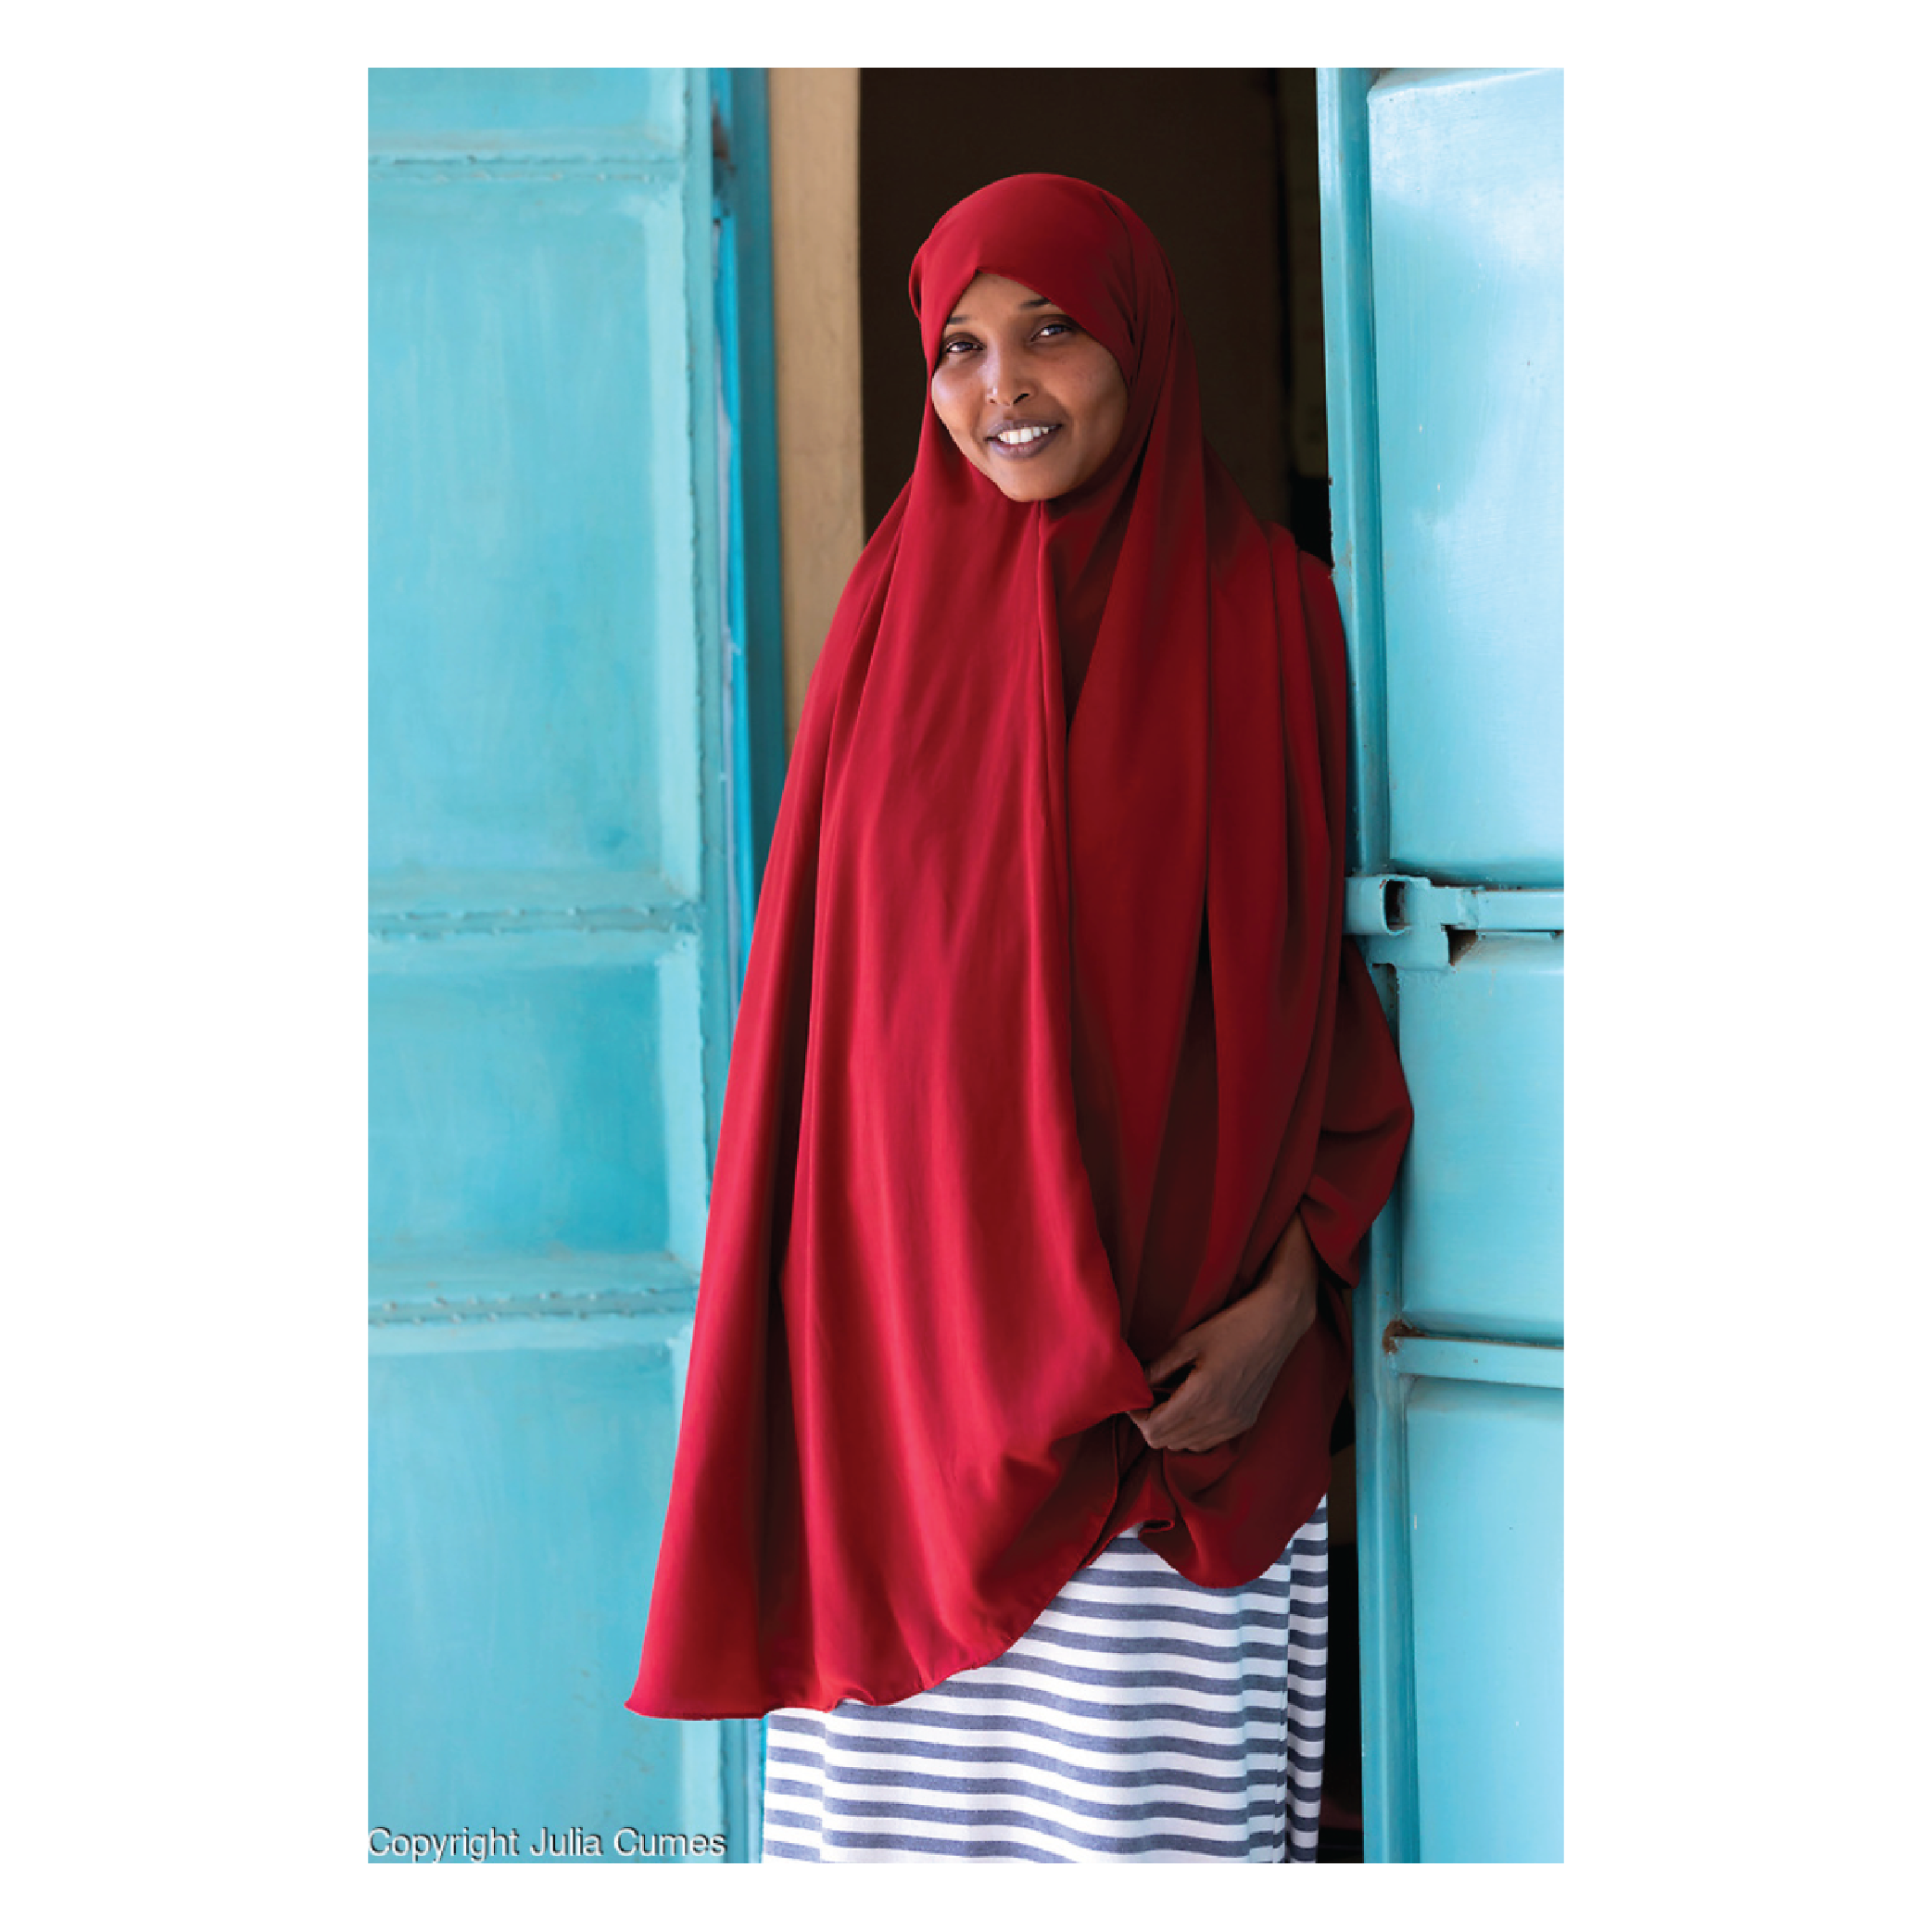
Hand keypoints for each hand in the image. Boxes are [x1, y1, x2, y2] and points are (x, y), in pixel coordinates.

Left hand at [1126, 1214, 1321, 1454]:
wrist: (1277, 1325)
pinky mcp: (1245, 1422)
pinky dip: (1192, 1432)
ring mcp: (1234, 1424)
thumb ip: (1159, 1366)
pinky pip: (1207, 1441)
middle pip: (1167, 1441)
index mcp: (1202, 1397)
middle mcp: (1218, 1418)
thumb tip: (1136, 1382)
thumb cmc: (1232, 1326)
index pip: (1155, 1429)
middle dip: (1151, 1423)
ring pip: (1186, 1445)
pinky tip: (1191, 1407)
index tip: (1133, 1398)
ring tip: (1168, 1400)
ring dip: (1171, 1429)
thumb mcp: (1189, 1341)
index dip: (1136, 1417)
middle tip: (1147, 1398)